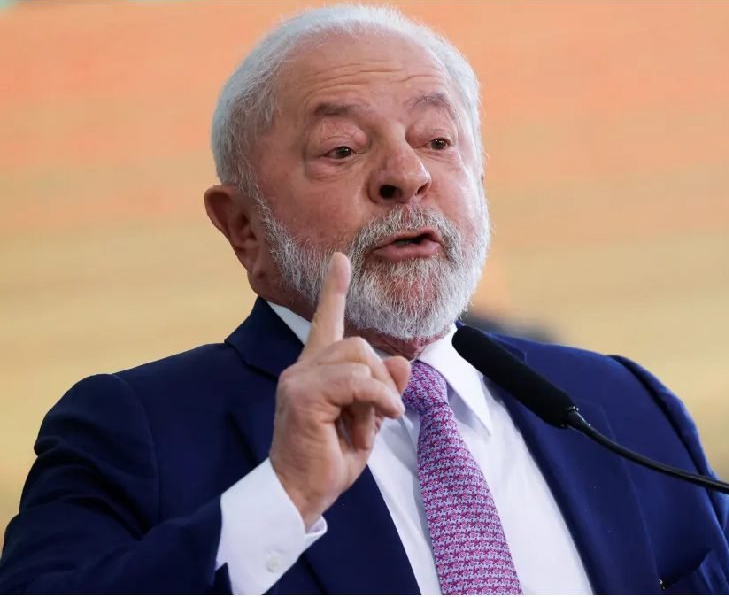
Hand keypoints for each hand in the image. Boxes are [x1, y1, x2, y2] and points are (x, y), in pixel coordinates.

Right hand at [269, 252, 410, 526]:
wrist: (301, 494)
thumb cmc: (329, 460)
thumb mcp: (369, 420)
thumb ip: (384, 389)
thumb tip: (403, 360)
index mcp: (316, 371)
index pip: (325, 322)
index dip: (333, 290)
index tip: (340, 261)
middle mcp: (302, 369)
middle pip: (358, 343)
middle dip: (380, 378)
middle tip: (377, 415)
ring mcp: (298, 379)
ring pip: (359, 358)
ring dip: (379, 392)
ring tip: (371, 423)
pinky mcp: (303, 395)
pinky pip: (356, 380)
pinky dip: (378, 398)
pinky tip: (383, 418)